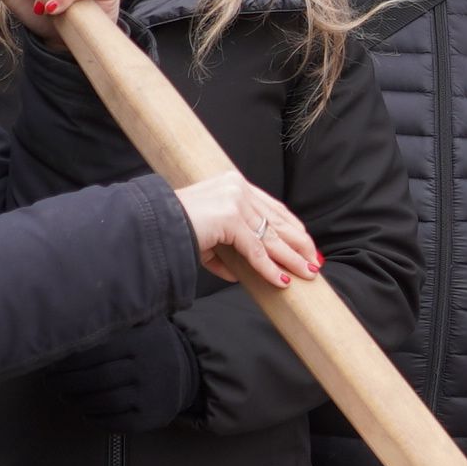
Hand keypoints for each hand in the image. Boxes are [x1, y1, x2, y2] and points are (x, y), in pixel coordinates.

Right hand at [174, 169, 322, 290]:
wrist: (152, 222)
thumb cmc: (174, 228)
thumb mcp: (206, 233)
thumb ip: (223, 249)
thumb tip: (238, 274)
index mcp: (234, 184)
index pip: (273, 206)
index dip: (292, 226)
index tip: (306, 242)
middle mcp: (238, 188)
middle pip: (278, 220)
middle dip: (299, 244)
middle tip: (314, 262)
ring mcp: (235, 201)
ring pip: (272, 237)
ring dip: (292, 259)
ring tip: (307, 274)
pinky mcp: (230, 219)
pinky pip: (255, 251)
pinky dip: (269, 269)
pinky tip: (281, 281)